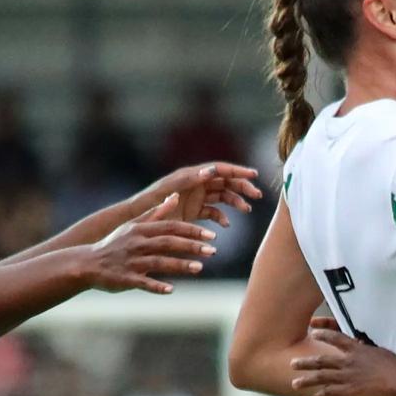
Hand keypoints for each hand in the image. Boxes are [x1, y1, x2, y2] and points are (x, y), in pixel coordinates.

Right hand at [85, 198, 215, 293]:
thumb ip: (156, 213)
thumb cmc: (115, 244)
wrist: (88, 263)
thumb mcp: (133, 225)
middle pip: (168, 243)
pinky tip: (171, 290)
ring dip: (180, 265)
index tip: (211, 235)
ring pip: (159, 262)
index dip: (192, 231)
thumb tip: (175, 197)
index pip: (171, 227)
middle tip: (213, 251)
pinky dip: (156, 286)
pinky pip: (143, 283)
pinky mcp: (125, 279)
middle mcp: (136, 243)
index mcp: (140, 229)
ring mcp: (131, 261)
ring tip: (199, 268)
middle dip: (191, 246)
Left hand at [136, 161, 263, 228]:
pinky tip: (226, 225)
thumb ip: (191, 179)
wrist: (138, 219)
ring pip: (222, 196)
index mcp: (192, 175)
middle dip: (242, 187)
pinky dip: (221, 217)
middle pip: (225, 182)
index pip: (220, 169)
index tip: (254, 175)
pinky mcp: (194, 211)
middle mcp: (196, 184)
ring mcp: (196, 198)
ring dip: (236, 202)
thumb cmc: (151, 202)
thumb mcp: (171, 190)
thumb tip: (212, 170)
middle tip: (257, 195)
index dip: (238, 171)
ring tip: (246, 210)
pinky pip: (213, 212)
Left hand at [290, 316, 395, 395]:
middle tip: (292, 363)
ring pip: (321, 377)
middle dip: (306, 362)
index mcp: (358, 349)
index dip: (324, 333)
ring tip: (294, 383)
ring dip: (306, 380)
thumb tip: (367, 352)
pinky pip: (329, 394)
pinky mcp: (349, 391)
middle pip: (323, 359)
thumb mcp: (381, 354)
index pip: (337, 337)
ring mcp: (348, 376)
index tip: (313, 329)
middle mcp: (349, 361)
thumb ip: (369, 353)